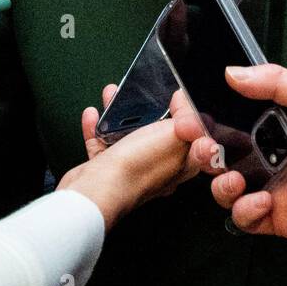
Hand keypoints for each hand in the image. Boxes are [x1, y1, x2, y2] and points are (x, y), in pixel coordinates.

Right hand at [60, 84, 213, 229]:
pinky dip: (98, 129)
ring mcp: (132, 170)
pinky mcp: (107, 172)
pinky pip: (103, 146)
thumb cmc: (137, 169)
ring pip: (128, 136)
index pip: (192, 135)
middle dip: (149, 110)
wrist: (97, 191)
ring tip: (113, 96)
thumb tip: (185, 100)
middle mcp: (159, 169)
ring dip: (119, 115)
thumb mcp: (175, 134)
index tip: (177, 99)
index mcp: (182, 163)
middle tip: (144, 94)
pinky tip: (94, 116)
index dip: (186, 115)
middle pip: (157, 133)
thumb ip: (187, 117)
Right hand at [171, 64, 286, 242]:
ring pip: (222, 188)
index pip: (221, 119)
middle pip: (215, 154)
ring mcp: (266, 185)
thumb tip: (233, 72)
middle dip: (202, 152)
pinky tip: (262, 200)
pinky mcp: (273, 215)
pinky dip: (245, 210)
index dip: (200, 118)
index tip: (188, 116)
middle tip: (208, 149)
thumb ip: (276, 82)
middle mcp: (262, 154)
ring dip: (221, 184)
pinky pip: (242, 217)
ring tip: (237, 179)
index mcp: (267, 123)